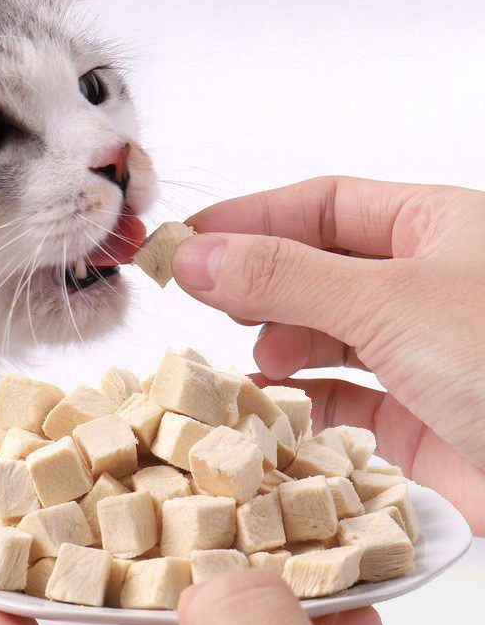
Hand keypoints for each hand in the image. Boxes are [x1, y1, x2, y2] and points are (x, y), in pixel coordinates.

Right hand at [172, 176, 484, 533]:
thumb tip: (196, 254)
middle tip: (199, 293)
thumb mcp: (390, 300)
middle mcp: (424, 287)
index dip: (252, 217)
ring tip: (247, 356)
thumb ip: (287, 276)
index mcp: (436, 228)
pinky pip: (339, 397)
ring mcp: (418, 354)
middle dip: (258, 279)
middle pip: (317, 267)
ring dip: (278, 341)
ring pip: (323, 333)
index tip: (187, 236)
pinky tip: (274, 400)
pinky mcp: (412, 419)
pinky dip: (300, 398)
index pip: (324, 205)